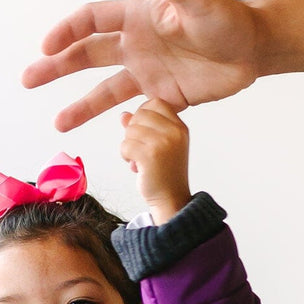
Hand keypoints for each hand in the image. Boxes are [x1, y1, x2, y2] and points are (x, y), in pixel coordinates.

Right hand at [22, 0, 260, 131]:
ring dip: (80, 106)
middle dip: (56, 67)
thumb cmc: (228, 18)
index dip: (66, 32)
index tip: (45, 47)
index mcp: (138, 17)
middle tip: (28, 79)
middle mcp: (137, 45)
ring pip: (105, 91)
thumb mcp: (196, 0)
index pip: (91, 21)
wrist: (254, 50)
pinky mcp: (164, 99)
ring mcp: (148, 73)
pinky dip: (119, 126)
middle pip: (87, 55)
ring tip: (57, 124)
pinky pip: (135, 114)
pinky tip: (105, 138)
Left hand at [120, 99, 190, 224]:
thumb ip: (142, 128)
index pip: (155, 103)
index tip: (143, 133)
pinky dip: (125, 156)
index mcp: (180, 127)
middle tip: (140, 150)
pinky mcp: (150, 155)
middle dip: (133, 131)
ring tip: (138, 161)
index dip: (143, 114)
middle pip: (140, 114)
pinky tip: (135, 167)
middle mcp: (174, 131)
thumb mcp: (157, 146)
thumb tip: (123, 116)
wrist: (171, 201)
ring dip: (128, 146)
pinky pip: (125, 145)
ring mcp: (163, 142)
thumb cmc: (164, 175)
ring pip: (130, 130)